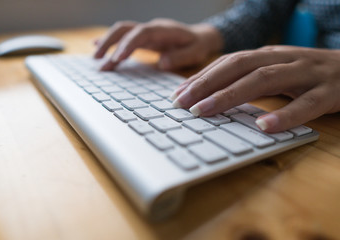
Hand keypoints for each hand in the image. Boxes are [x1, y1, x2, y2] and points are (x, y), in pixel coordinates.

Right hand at [94, 18, 222, 70]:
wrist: (200, 37)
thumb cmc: (198, 45)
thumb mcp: (195, 52)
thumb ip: (181, 57)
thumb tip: (162, 62)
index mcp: (163, 30)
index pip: (140, 34)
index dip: (127, 44)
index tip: (117, 59)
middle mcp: (151, 28)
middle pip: (125, 29)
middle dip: (109, 42)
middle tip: (98, 60)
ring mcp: (145, 32)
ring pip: (121, 32)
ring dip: (106, 43)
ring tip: (95, 59)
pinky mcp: (143, 39)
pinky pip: (124, 38)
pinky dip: (111, 43)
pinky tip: (98, 49)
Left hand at [171, 45, 339, 131]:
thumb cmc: (308, 73)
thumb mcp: (275, 71)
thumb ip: (248, 80)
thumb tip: (211, 95)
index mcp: (268, 55)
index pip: (228, 63)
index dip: (201, 77)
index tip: (177, 95)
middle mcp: (283, 59)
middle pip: (239, 66)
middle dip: (206, 84)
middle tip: (181, 103)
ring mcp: (306, 73)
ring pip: (265, 79)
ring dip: (231, 95)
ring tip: (205, 111)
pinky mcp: (329, 92)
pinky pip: (306, 104)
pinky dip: (285, 114)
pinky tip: (264, 127)